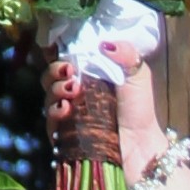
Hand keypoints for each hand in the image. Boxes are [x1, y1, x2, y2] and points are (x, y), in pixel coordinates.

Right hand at [41, 35, 163, 181]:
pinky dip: (55, 113)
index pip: (64, 60)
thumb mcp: (138, 75)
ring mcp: (67, 115)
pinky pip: (51, 123)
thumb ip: (126, 54)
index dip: (58, 53)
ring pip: (48, 97)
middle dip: (54, 70)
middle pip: (50, 77)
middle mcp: (74, 94)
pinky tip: (66, 109)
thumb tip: (104, 43)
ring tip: (72, 90)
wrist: (142, 146)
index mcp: (87, 76)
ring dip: (55, 89)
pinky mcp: (64, 136)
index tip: (62, 50)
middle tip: (69, 71)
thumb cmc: (139, 110)